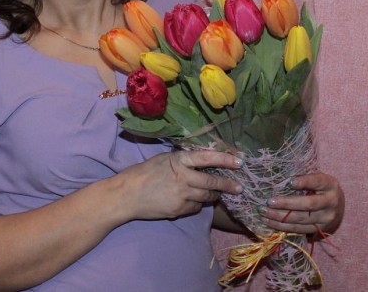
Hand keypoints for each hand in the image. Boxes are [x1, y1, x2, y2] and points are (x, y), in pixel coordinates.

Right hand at [117, 149, 242, 220]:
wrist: (127, 195)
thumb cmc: (144, 173)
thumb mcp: (164, 159)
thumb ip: (183, 161)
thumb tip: (202, 162)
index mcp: (178, 160)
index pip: (207, 157)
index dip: (225, 159)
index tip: (240, 162)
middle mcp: (183, 177)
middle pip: (212, 181)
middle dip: (228, 185)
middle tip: (239, 187)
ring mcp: (182, 195)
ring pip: (206, 196)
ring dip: (213, 195)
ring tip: (217, 193)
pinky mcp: (179, 210)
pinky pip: (195, 207)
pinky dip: (197, 204)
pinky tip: (191, 201)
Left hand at [260, 173, 343, 235]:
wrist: (337, 208)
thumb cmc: (320, 188)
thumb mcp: (317, 179)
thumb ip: (304, 178)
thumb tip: (280, 179)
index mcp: (330, 185)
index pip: (317, 182)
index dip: (303, 182)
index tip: (288, 181)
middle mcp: (331, 202)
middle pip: (307, 204)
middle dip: (286, 203)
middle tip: (269, 202)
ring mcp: (326, 218)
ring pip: (301, 219)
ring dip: (279, 217)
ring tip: (264, 212)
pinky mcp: (320, 230)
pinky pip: (299, 229)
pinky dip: (282, 226)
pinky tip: (269, 222)